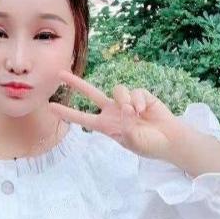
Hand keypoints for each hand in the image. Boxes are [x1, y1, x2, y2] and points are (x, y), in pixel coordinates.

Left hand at [48, 69, 183, 160]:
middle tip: (59, 74)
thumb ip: (126, 127)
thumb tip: (125, 109)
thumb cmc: (148, 144)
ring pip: (116, 90)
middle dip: (76, 83)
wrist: (168, 140)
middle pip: (91, 93)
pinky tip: (142, 110)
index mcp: (106, 125)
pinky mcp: (140, 96)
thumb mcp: (133, 141)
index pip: (83, 118)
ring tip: (133, 113)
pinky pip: (134, 92)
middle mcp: (113, 111)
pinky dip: (137, 100)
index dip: (68, 113)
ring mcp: (126, 102)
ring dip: (124, 100)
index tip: (51, 107)